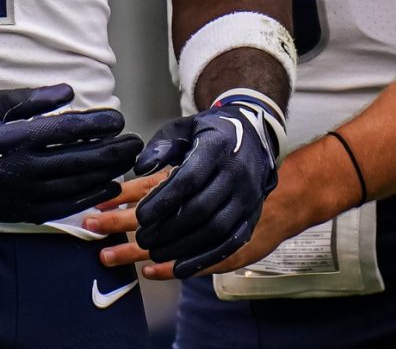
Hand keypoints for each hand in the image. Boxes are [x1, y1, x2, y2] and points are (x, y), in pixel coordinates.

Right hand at [0, 84, 140, 223]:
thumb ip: (33, 98)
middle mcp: (21, 169)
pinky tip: (107, 186)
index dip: (97, 124)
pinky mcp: (23, 211)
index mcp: (14, 139)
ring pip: (76, 185)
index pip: (67, 131)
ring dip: (106, 172)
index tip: (117, 117)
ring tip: (127, 160)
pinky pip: (64, 206)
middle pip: (79, 161)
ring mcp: (23, 194)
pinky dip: (89, 196)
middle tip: (135, 141)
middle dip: (112, 151)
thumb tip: (70, 92)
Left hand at [123, 90, 283, 277]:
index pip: (189, 179)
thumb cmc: (211, 132)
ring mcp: (247, 196)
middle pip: (201, 209)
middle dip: (168, 228)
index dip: (163, 201)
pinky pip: (229, 243)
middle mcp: (236, 173)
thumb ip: (160, 146)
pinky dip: (204, 259)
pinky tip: (180, 268)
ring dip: (183, 247)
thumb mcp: (184, 128)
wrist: (255, 135)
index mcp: (217, 147)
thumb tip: (140, 168)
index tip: (141, 216)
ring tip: (155, 253)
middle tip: (143, 239)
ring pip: (215, 230)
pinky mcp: (251, 214)